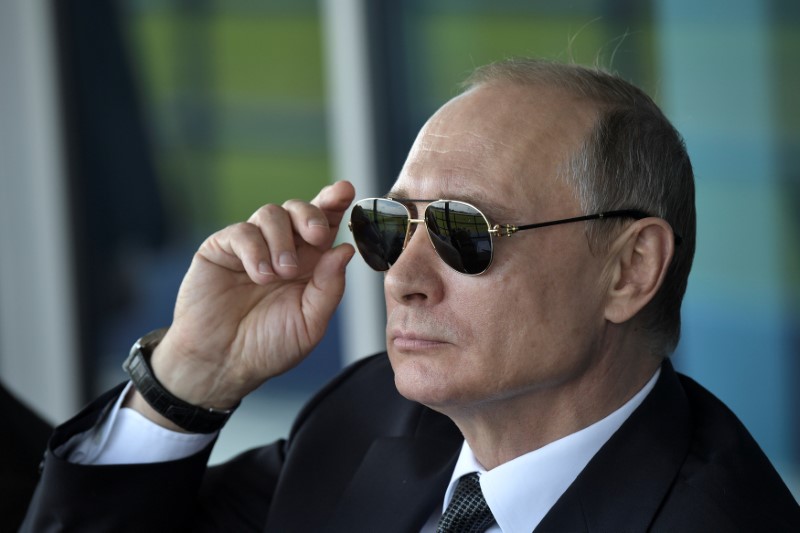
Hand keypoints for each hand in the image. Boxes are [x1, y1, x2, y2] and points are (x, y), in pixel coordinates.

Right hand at [142, 181, 355, 411]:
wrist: (222, 363)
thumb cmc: (268, 346)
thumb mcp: (310, 323)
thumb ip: (329, 287)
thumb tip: (345, 249)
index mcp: (309, 263)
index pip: (325, 224)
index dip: (335, 202)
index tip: (346, 191)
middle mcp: (282, 249)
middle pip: (299, 209)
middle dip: (312, 214)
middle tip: (316, 236)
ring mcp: (251, 247)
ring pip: (272, 214)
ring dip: (282, 240)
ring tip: (281, 273)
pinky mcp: (222, 249)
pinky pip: (242, 232)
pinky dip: (255, 250)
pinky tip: (260, 276)